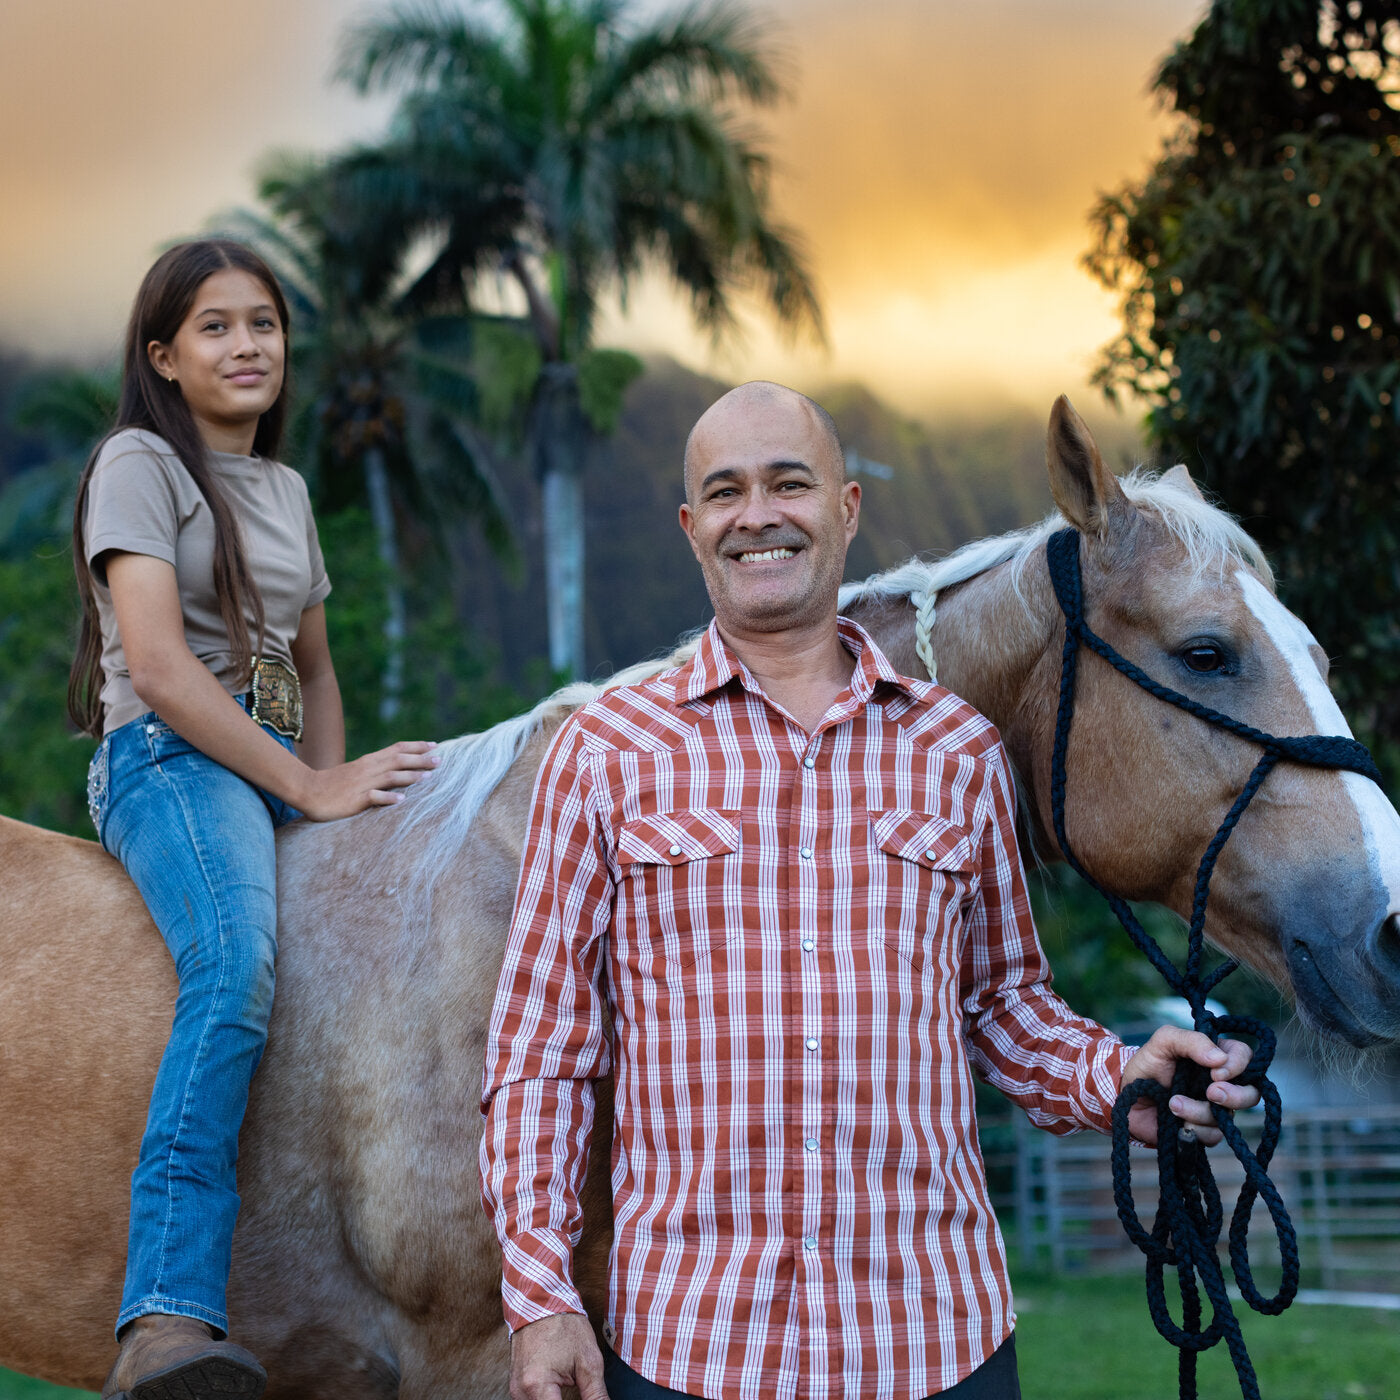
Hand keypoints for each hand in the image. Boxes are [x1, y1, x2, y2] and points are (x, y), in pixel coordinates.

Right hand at [297, 741, 438, 820]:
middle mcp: (368, 768)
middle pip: (398, 760)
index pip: (397, 748)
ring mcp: (361, 783)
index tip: (435, 745)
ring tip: (428, 778)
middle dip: (420, 759)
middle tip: (440, 760)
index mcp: (369, 760)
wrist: (307, 790)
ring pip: (390, 777)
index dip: (417, 746)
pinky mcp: (355, 799)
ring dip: (410, 777)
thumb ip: (375, 768)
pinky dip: (388, 798)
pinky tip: (402, 801)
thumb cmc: (333, 783)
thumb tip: (396, 767)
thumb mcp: (357, 771)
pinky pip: (374, 797)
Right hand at [509, 1313, 606, 1399]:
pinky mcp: (516, 1386)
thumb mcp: (588, 1361)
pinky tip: (559, 1395)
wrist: (541, 1302)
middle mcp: (521, 1391)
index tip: (589, 1399)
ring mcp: (516, 1389)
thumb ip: (596, 1395)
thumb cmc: (565, 1327)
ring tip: (570, 1388)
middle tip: (584, 1394)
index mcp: (538, 1385)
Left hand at [1119, 1026, 1260, 1147]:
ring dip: (1199, 1112)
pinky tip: (1175, 1121)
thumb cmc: (1147, 1064)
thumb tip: (1220, 1058)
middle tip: (1210, 1093)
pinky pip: (1213, 1136)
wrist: (1125, 1095)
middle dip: (1233, 1096)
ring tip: (1172, 1103)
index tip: (1216, 1072)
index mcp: (1216, 1057)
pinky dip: (1194, 1129)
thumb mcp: (1163, 1042)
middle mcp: (1221, 1084)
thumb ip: (1190, 1041)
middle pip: (1250, 1094)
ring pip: (1227, 1117)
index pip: (1245, 1057)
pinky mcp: (1205, 1131)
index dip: (1237, 1066)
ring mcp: (1215, 1110)